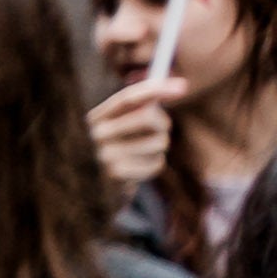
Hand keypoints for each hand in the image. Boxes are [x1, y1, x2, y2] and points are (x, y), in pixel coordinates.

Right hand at [85, 58, 177, 203]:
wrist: (94, 190)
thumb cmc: (118, 149)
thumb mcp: (121, 125)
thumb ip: (143, 105)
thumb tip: (180, 86)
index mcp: (95, 118)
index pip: (127, 98)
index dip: (156, 89)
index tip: (183, 86)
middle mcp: (96, 135)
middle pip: (148, 116)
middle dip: (163, 122)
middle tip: (159, 129)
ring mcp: (104, 156)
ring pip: (159, 141)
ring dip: (160, 147)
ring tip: (143, 154)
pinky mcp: (117, 176)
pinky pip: (157, 163)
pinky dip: (154, 164)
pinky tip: (139, 169)